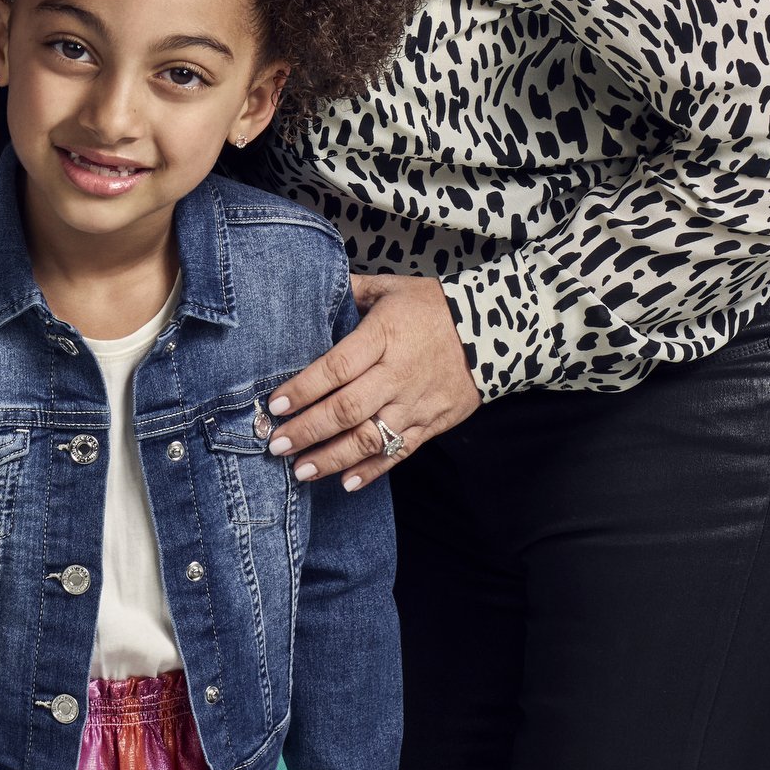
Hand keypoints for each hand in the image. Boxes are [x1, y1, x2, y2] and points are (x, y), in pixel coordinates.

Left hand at [265, 273, 480, 490]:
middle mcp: (397, 374)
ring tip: (302, 471)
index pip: (336, 367)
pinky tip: (346, 483)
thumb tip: (313, 287)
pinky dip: (373, 471)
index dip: (303, 389)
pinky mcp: (432, 424)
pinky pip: (399, 453)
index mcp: (383, 336)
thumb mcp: (390, 288)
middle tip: (277, 445)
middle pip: (347, 409)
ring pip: (371, 438)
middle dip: (308, 430)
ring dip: (333, 458)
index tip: (275, 405)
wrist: (494, 330)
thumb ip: (350, 292)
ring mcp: (416, 403)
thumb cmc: (432, 306)